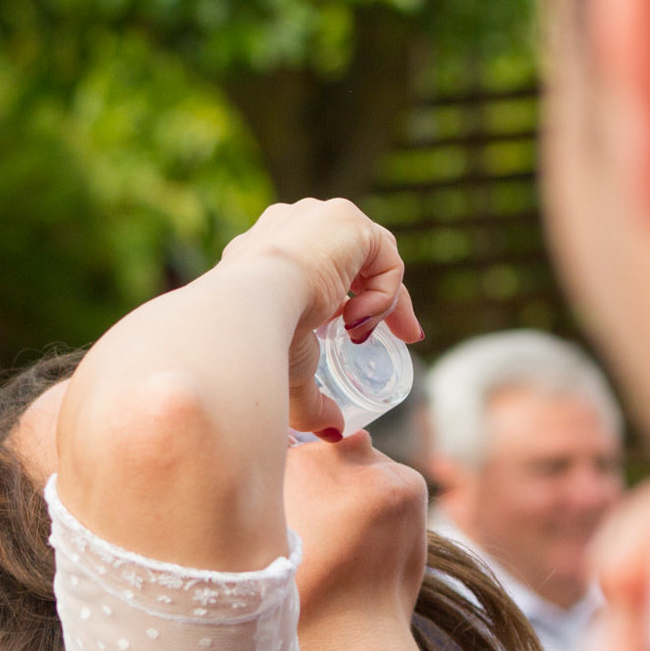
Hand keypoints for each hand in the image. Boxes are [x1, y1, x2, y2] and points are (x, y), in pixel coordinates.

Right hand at [218, 198, 421, 434]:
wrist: (249, 312)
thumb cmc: (258, 344)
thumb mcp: (289, 375)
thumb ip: (310, 404)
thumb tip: (333, 433)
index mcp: (261, 256)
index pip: (315, 268)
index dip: (348, 301)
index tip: (364, 337)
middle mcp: (287, 227)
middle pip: (349, 258)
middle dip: (377, 299)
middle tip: (400, 337)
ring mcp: (314, 217)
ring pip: (370, 255)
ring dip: (380, 300)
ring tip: (368, 335)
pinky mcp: (342, 218)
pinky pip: (382, 253)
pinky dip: (384, 290)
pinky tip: (361, 319)